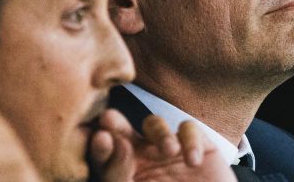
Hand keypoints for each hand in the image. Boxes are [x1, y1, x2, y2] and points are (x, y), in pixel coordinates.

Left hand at [90, 110, 236, 180]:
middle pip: (122, 131)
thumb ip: (119, 176)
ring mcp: (168, 150)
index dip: (98, 145)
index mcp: (124, 173)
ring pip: (154, 124)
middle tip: (108, 118)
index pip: (103, 155)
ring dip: (160, 133)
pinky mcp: (195, 145)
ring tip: (169, 151)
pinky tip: (193, 161)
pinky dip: (191, 141)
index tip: (100, 139)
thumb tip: (116, 145)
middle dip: (115, 123)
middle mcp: (141, 158)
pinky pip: (189, 128)